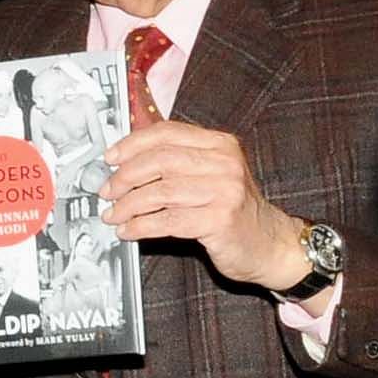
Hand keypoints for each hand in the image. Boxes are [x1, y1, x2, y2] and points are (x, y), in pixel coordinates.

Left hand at [103, 121, 313, 288]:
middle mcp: (224, 162)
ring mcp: (225, 191)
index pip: (167, 133)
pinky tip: (129, 231)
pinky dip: (141, 226)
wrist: (271, 244)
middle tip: (107, 191)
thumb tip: (125, 163)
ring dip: (129, 205)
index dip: (132, 144)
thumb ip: (177, 164)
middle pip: (160, 161)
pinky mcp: (220, 220)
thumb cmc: (234, 211)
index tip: (110, 158)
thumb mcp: (211, 176)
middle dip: (125, 177)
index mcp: (220, 144)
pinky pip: (168, 221)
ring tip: (114, 214)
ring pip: (161, 192)